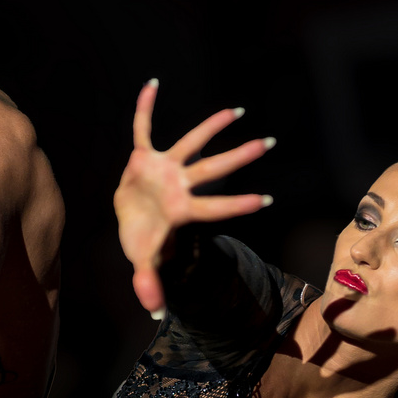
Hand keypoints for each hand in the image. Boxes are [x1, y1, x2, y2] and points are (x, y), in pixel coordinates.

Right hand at [114, 79, 274, 312]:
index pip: (215, 207)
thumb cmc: (141, 241)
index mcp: (183, 211)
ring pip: (192, 143)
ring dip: (211, 127)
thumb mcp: (143, 261)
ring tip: (237, 111)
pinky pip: (142, 128)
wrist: (129, 220)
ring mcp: (165, 169)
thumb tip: (156, 312)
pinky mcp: (144, 157)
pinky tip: (152, 84)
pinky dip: (144, 108)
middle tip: (268, 144)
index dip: (237, 204)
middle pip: (213, 169)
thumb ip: (149, 284)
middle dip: (239, 157)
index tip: (267, 199)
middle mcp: (180, 185)